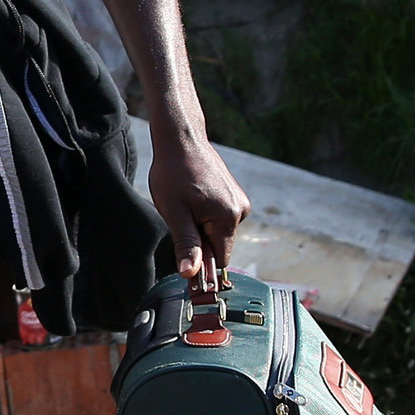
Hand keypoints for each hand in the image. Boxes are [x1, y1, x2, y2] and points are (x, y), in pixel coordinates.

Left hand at [146, 122, 248, 283]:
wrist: (182, 140)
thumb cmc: (174, 174)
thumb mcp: (175, 213)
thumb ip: (186, 245)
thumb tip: (190, 274)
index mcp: (228, 218)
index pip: (220, 260)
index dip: (202, 264)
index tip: (185, 261)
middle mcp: (240, 211)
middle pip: (220, 245)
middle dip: (200, 241)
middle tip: (181, 219)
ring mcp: (239, 201)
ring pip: (219, 231)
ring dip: (202, 227)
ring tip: (187, 204)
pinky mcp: (235, 194)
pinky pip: (221, 218)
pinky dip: (207, 216)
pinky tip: (194, 199)